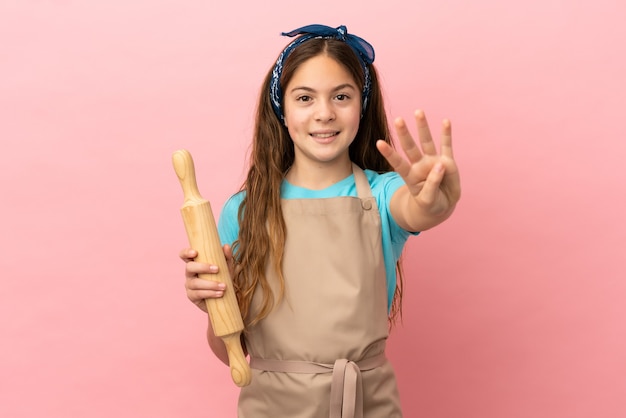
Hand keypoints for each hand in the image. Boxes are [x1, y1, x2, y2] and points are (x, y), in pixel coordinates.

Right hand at [179, 245, 234, 312]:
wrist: (224, 297)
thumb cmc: (222, 278)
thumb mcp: (226, 267)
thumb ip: (226, 257)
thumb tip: (226, 246)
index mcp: (195, 263)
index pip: (184, 255)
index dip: (186, 252)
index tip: (195, 252)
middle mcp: (189, 273)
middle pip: (189, 267)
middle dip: (202, 267)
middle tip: (217, 269)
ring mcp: (189, 285)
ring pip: (195, 283)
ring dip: (210, 284)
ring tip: (223, 286)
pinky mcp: (192, 296)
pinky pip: (198, 294)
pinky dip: (210, 293)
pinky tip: (220, 293)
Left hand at [376, 110, 460, 229]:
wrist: (443, 205)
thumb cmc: (430, 204)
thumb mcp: (427, 201)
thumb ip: (431, 185)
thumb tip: (439, 165)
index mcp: (410, 176)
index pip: (398, 162)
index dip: (389, 153)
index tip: (379, 143)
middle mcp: (420, 165)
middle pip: (410, 147)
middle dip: (404, 134)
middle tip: (398, 119)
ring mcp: (433, 161)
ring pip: (427, 141)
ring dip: (423, 127)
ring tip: (418, 112)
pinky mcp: (447, 161)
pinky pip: (446, 145)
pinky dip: (446, 134)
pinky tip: (445, 121)